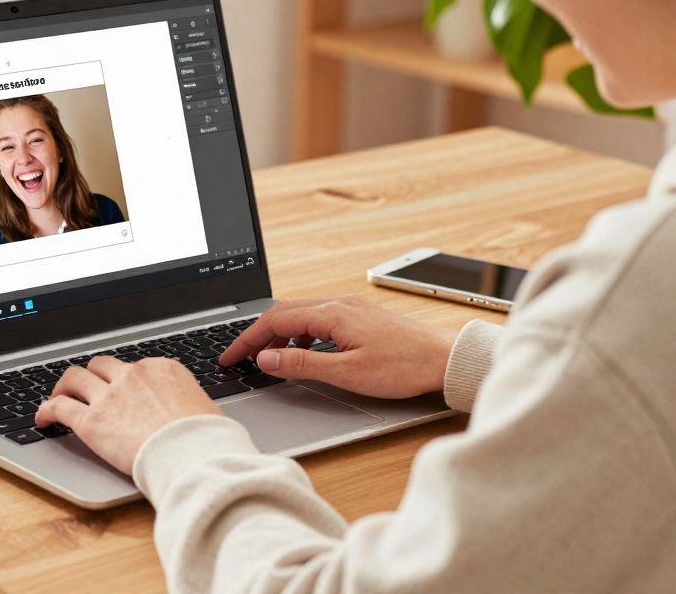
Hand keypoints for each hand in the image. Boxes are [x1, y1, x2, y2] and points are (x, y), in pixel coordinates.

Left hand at [36, 356, 221, 474]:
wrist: (194, 454)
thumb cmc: (207, 439)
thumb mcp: (205, 409)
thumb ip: (188, 404)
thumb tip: (191, 413)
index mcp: (162, 369)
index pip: (133, 367)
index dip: (121, 380)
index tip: (118, 390)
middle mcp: (133, 376)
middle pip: (101, 366)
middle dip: (91, 376)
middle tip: (84, 388)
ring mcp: (109, 396)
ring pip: (75, 378)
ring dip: (64, 386)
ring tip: (58, 396)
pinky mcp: (91, 421)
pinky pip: (60, 407)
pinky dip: (47, 410)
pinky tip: (42, 418)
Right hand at [218, 295, 457, 398]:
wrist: (446, 359)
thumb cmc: (404, 367)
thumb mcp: (347, 372)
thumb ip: (302, 364)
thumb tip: (266, 360)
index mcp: (332, 314)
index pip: (274, 322)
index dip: (247, 340)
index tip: (230, 357)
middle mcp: (339, 304)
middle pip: (283, 312)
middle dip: (257, 334)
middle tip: (241, 357)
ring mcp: (351, 307)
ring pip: (301, 314)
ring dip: (279, 334)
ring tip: (268, 359)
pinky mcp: (361, 315)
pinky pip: (318, 318)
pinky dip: (300, 333)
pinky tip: (303, 351)